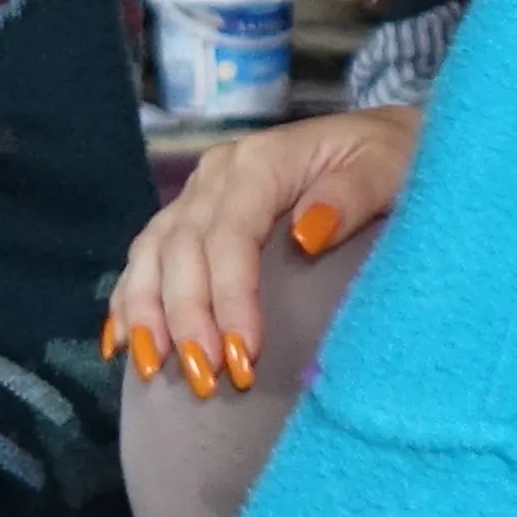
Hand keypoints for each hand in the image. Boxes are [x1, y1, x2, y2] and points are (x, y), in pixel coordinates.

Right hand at [105, 106, 418, 396]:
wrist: (387, 138)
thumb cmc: (394, 159)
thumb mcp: (391, 167)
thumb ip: (350, 195)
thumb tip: (306, 234)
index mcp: (262, 160)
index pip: (230, 233)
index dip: (229, 296)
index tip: (245, 355)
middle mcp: (218, 173)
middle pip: (182, 248)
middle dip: (186, 318)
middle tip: (204, 378)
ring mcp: (200, 193)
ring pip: (152, 252)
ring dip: (147, 313)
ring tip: (153, 369)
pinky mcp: (193, 214)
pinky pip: (147, 254)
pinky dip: (129, 297)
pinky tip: (122, 341)